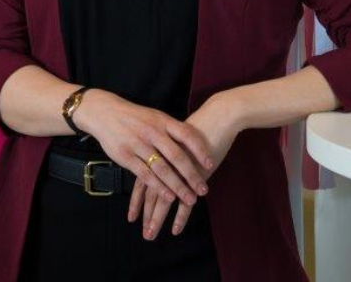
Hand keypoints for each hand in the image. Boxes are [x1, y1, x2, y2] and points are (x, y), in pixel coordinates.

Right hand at [72, 89, 214, 207]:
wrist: (105, 113)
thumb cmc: (135, 117)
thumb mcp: (155, 117)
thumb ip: (172, 130)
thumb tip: (196, 142)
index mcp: (162, 121)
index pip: (186, 135)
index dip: (199, 150)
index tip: (210, 164)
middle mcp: (153, 132)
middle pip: (177, 157)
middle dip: (192, 175)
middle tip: (204, 190)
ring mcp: (139, 144)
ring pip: (162, 169)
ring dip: (178, 186)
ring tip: (190, 198)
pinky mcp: (126, 156)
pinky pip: (145, 175)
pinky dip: (158, 187)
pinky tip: (168, 196)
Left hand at [127, 92, 241, 239]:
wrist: (218, 116)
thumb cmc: (198, 125)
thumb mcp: (176, 137)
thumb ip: (166, 152)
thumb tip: (159, 163)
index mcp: (156, 153)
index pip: (141, 181)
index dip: (137, 200)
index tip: (132, 217)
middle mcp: (164, 162)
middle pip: (150, 192)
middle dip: (145, 213)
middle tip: (142, 232)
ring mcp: (178, 170)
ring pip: (163, 198)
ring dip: (157, 218)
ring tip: (151, 234)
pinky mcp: (193, 175)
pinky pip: (184, 199)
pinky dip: (179, 216)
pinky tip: (175, 230)